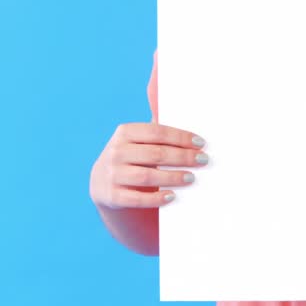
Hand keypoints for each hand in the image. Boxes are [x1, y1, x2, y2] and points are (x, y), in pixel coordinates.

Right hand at [90, 122, 207, 209]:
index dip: (181, 137)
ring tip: (191, 178)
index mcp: (124, 132)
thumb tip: (170, 107)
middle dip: (183, 157)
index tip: (201, 143)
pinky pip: (137, 199)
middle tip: (203, 160)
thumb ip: (154, 129)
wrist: (101, 181)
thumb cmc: (130, 156)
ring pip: (147, 176)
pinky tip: (172, 196)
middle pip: (155, 154)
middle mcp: (116, 152)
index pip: (157, 132)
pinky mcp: (112, 196)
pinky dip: (156, 198)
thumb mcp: (136, 140)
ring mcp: (113, 174)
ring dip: (172, 177)